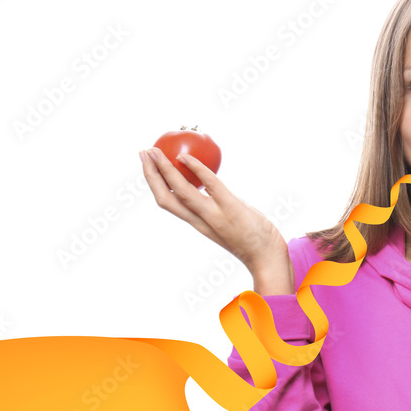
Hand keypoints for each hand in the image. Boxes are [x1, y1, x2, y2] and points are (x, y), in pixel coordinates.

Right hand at [139, 147, 291, 279]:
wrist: (267, 259)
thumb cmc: (252, 241)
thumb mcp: (228, 223)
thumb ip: (217, 207)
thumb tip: (212, 186)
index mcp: (198, 224)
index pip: (168, 203)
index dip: (155, 184)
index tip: (148, 166)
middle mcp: (200, 221)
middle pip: (166, 197)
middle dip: (151, 174)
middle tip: (143, 153)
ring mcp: (215, 215)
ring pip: (181, 191)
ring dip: (164, 170)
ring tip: (153, 151)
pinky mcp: (231, 208)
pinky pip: (210, 186)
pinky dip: (196, 170)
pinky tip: (184, 157)